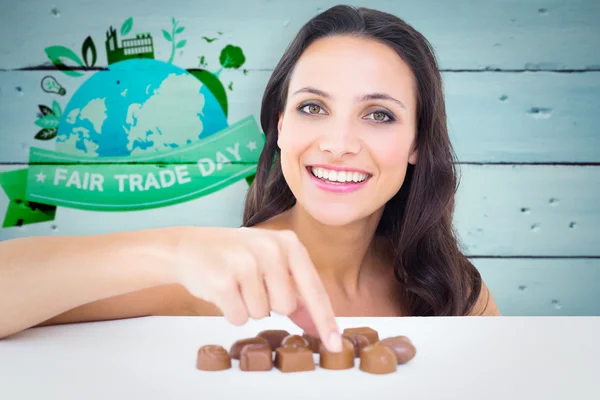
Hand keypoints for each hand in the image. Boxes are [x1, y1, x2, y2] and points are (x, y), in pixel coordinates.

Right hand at [172, 226, 342, 351]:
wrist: (189, 247)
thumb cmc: (235, 257)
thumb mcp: (271, 262)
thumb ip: (296, 291)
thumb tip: (317, 325)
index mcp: (289, 243)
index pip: (314, 289)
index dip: (325, 320)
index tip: (335, 345)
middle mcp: (271, 249)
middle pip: (286, 306)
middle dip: (269, 304)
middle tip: (251, 283)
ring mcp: (246, 263)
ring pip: (261, 314)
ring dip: (247, 307)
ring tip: (235, 284)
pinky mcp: (223, 280)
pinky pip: (238, 318)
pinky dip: (231, 311)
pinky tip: (222, 290)